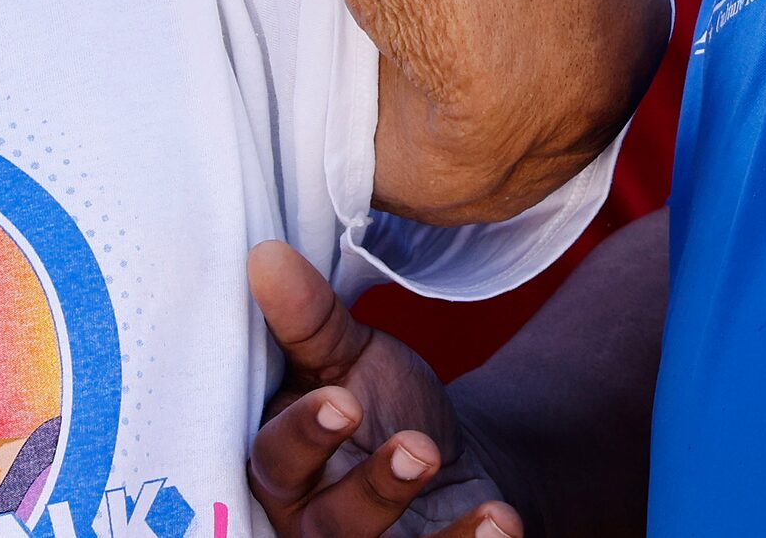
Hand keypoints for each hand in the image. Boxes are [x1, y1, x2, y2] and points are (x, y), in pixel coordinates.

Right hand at [245, 244, 518, 537]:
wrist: (443, 457)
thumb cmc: (376, 400)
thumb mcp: (348, 356)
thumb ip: (307, 319)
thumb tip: (264, 254)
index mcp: (280, 461)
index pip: (273, 460)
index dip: (303, 436)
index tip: (344, 402)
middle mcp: (310, 518)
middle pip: (327, 524)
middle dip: (372, 490)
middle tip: (417, 446)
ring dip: (426, 530)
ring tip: (459, 472)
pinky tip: (501, 518)